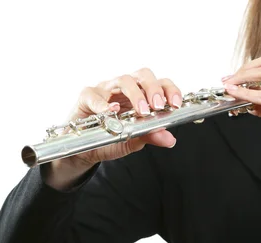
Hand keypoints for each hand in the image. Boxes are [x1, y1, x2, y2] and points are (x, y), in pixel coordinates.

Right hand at [60, 68, 181, 168]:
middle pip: (143, 75)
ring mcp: (106, 89)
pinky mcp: (87, 96)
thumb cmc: (110, 138)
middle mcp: (125, 88)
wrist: (85, 149)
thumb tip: (170, 139)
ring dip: (135, 94)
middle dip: (154, 88)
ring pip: (123, 80)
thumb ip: (151, 136)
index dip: (170, 90)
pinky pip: (94, 95)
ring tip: (141, 111)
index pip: (160, 84)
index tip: (176, 104)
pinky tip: (111, 112)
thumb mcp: (133, 140)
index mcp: (141, 95)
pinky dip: (104, 103)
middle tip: (158, 106)